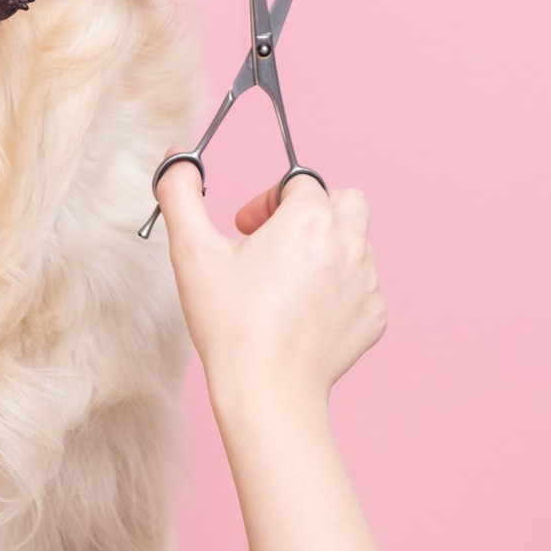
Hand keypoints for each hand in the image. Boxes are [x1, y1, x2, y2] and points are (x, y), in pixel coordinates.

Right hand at [153, 155, 386, 423]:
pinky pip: (362, 285)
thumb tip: (177, 158)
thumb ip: (180, 193)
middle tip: (275, 244)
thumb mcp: (191, 251)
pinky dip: (337, 289)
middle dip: (311, 213)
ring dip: (324, 250)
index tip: (245, 232)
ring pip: (355, 243)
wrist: (267, 392)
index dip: (268, 202)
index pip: (300, 182)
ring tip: (284, 283)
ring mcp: (368, 283)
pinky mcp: (374, 317)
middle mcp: (350, 243)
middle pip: (344, 201)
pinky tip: (302, 313)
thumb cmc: (230, 323)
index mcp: (311, 218)